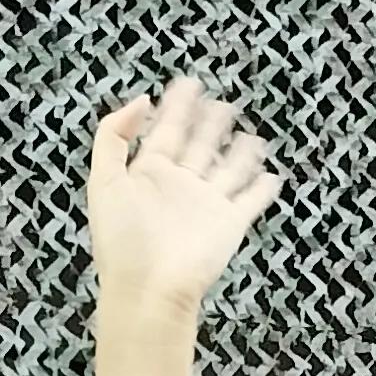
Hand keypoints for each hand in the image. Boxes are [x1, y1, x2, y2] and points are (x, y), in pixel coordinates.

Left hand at [86, 78, 279, 314]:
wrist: (148, 290)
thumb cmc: (122, 241)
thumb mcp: (103, 180)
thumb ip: (114, 135)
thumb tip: (141, 101)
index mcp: (149, 174)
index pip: (166, 132)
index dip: (176, 108)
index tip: (187, 85)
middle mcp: (179, 187)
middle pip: (199, 145)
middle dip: (210, 123)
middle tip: (221, 103)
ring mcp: (206, 205)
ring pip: (228, 169)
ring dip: (240, 152)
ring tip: (252, 135)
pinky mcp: (229, 224)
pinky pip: (250, 202)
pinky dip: (262, 189)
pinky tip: (272, 176)